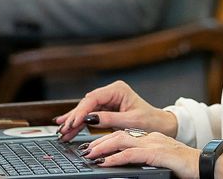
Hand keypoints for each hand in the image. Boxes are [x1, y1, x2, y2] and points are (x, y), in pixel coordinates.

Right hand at [55, 81, 177, 141]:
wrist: (160, 125)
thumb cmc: (150, 121)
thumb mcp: (131, 122)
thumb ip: (110, 119)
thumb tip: (91, 118)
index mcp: (118, 89)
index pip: (94, 98)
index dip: (81, 111)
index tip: (73, 122)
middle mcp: (111, 92)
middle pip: (87, 104)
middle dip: (74, 117)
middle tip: (63, 129)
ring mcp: (108, 100)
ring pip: (86, 110)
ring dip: (74, 122)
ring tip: (62, 132)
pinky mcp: (106, 109)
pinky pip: (90, 116)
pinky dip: (80, 123)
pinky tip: (68, 127)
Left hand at [81, 129, 200, 178]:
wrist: (206, 165)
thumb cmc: (187, 166)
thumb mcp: (162, 161)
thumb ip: (147, 161)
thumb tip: (129, 168)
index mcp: (151, 139)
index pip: (124, 135)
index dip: (106, 140)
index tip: (93, 148)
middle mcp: (151, 138)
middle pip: (119, 135)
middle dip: (99, 142)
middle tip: (85, 151)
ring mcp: (154, 144)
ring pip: (121, 141)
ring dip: (102, 147)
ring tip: (89, 155)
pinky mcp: (157, 154)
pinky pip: (132, 154)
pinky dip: (116, 158)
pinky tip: (105, 163)